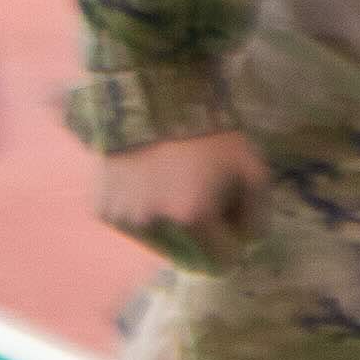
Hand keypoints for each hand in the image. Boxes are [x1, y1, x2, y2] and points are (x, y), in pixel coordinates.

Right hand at [96, 132, 263, 268]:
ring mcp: (124, 220)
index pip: (221, 259)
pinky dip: (143, 213)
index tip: (232, 220)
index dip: (232, 241)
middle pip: (188, 255)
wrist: (153, 100)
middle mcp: (154, 226)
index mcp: (193, 218)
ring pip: (158, 243)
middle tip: (203, 200)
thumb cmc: (209, 133)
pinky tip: (149, 184)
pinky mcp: (102, 210)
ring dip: (170, 228)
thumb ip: (256, 212)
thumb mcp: (252, 168)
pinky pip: (131, 225)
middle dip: (200, 237)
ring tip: (174, 190)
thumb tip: (248, 240)